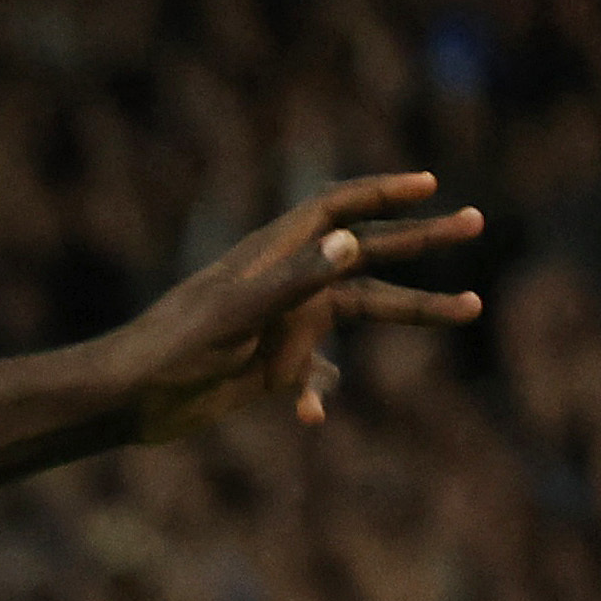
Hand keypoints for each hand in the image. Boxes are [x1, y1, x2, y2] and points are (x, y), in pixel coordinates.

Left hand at [112, 172, 483, 442]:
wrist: (124, 401)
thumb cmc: (169, 351)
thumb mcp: (236, 315)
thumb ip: (294, 280)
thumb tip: (352, 243)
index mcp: (272, 257)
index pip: (336, 208)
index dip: (383, 191)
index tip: (432, 185)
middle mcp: (284, 282)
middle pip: (367, 252)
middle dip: (422, 239)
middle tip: (476, 223)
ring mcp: (282, 324)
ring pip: (361, 309)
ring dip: (412, 307)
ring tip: (468, 309)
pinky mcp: (271, 366)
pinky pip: (316, 373)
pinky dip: (321, 390)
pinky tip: (311, 416)